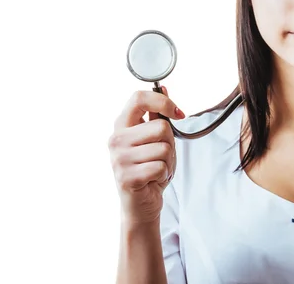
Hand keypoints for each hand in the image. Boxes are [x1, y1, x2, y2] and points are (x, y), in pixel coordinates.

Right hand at [108, 86, 184, 224]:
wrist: (140, 205)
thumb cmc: (148, 169)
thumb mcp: (153, 139)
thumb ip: (156, 116)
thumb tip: (163, 88)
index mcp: (121, 126)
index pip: (138, 98)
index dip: (162, 101)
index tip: (178, 112)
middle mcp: (116, 139)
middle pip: (161, 127)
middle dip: (170, 143)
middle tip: (161, 157)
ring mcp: (118, 158)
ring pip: (164, 148)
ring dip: (168, 161)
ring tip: (156, 169)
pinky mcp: (126, 177)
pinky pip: (160, 166)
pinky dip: (164, 174)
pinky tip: (154, 180)